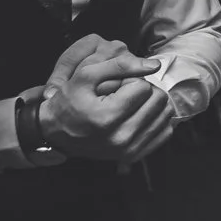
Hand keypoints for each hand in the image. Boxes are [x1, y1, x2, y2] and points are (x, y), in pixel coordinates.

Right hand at [37, 36, 172, 161]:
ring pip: (165, 114)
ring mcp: (129, 149)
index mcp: (107, 117)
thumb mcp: (85, 76)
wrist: (55, 133)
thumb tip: (154, 65)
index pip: (144, 86)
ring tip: (131, 105)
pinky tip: (139, 116)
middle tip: (126, 94)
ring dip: (152, 104)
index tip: (117, 87)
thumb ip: (120, 65)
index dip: (132, 80)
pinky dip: (156, 120)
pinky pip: (165, 132)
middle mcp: (121, 137)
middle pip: (158, 100)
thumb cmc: (68, 103)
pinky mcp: (135, 156)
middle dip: (145, 91)